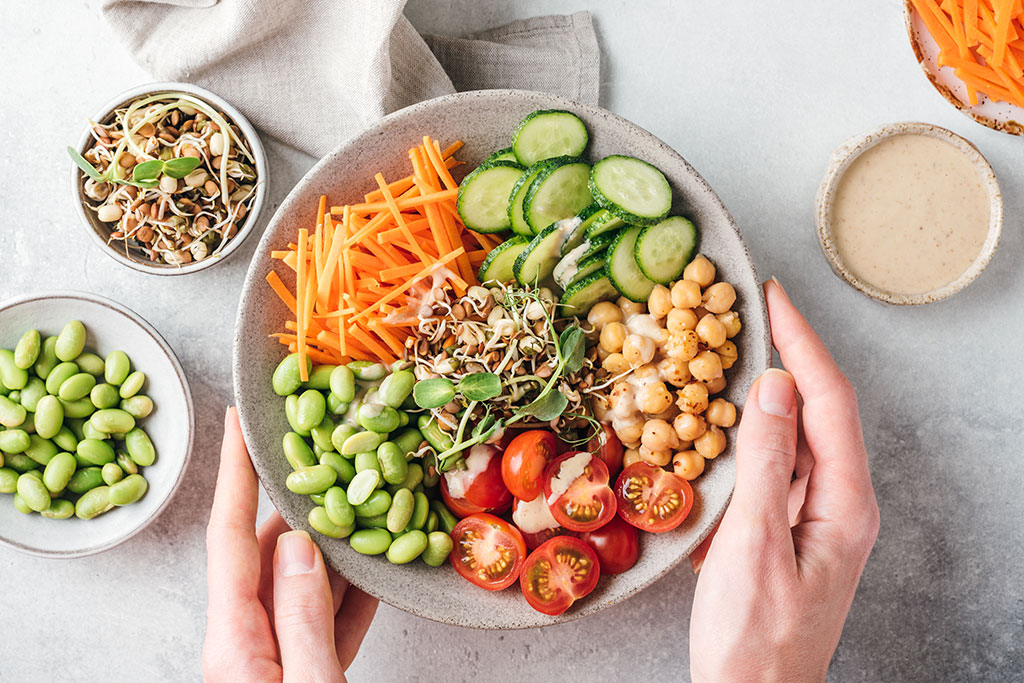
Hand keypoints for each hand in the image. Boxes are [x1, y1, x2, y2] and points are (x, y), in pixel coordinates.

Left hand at [202, 407, 376, 681]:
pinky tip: (379, 570)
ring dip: (337, 546)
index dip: (235, 472)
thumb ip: (304, 619)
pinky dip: (353, 592)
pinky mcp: (306, 674)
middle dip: (304, 502)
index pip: (228, 537)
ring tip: (368, 502)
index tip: (237, 422)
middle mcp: (247, 644)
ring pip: (304, 583)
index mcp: (235, 643)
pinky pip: (328, 620)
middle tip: (333, 454)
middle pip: (270, 552)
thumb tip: (301, 545)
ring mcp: (276, 659)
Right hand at [689, 280, 879, 681]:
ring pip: (792, 437)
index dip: (802, 343)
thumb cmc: (753, 638)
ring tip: (729, 353)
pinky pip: (772, 467)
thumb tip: (771, 387)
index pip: (829, 401)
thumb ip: (764, 463)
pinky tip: (720, 423)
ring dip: (763, 394)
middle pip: (816, 411)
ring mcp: (813, 517)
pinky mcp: (786, 529)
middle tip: (748, 312)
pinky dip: (746, 436)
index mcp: (844, 504)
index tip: (773, 298)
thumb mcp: (753, 545)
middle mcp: (838, 504)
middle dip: (786, 356)